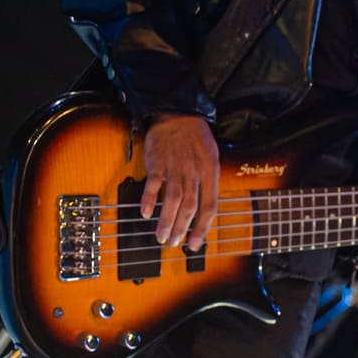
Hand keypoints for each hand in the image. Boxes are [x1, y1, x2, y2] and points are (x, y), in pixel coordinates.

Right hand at [141, 114, 219, 249]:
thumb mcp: (211, 158)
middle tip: (174, 243)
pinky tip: (146, 213)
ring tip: (161, 237)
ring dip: (166, 221)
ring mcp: (175, 167)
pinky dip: (149, 200)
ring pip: (172, 200)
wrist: (178, 114)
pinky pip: (153, 185)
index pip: (210, 206)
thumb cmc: (196, 138)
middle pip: (190, 206)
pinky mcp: (158, 162)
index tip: (195, 243)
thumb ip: (207, 183)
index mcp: (211, 172)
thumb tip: (203, 210)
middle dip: (182, 229)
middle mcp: (194, 172)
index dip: (202, 227)